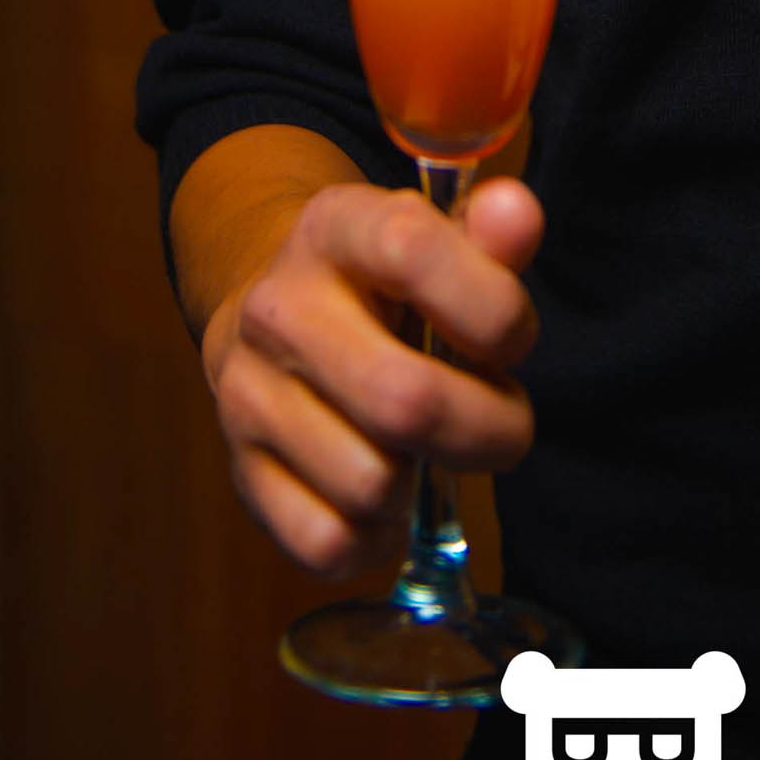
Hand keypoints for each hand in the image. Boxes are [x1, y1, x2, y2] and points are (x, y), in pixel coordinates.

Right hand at [203, 177, 541, 575]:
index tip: (513, 338)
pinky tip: (386, 496)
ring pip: (371, 485)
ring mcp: (248, 394)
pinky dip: (375, 537)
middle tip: (503, 421)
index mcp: (335, 228)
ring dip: (425, 482)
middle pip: (405, 401)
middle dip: (488, 430)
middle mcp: (279, 308)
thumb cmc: (383, 287)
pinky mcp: (240, 472)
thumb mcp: (436, 240)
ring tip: (427, 447)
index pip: (412, 251)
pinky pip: (327, 543)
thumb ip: (490, 235)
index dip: (492, 309)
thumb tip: (518, 215)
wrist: (272, 319)